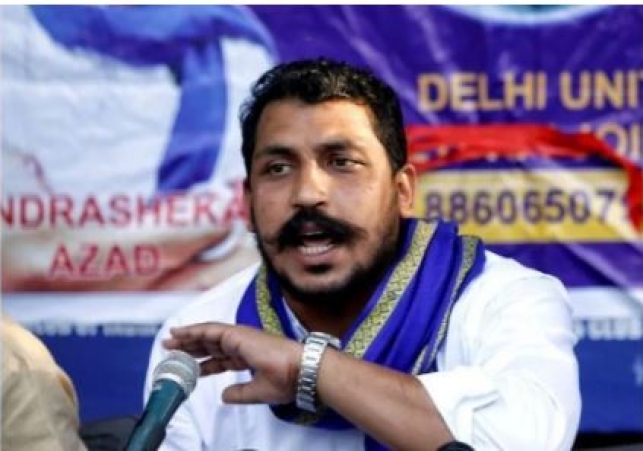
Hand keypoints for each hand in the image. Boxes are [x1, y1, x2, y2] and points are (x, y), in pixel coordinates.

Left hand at [163, 322, 302, 404]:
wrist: (299, 369)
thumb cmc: (287, 379)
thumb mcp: (258, 392)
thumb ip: (240, 393)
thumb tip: (223, 395)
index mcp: (249, 357)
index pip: (221, 360)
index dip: (205, 363)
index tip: (192, 366)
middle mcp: (243, 344)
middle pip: (211, 345)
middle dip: (191, 347)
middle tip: (173, 349)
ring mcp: (240, 337)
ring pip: (208, 335)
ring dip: (188, 337)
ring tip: (170, 340)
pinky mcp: (237, 334)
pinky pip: (210, 330)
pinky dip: (194, 331)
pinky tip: (181, 334)